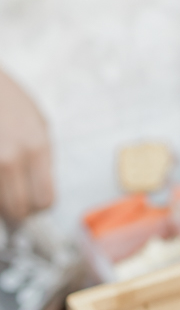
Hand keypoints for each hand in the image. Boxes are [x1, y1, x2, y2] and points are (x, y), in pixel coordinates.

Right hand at [0, 70, 53, 224]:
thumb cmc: (7, 98)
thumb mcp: (38, 121)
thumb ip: (43, 157)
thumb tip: (40, 192)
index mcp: (36, 147)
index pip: (45, 199)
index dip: (38, 206)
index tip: (33, 203)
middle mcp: (10, 158)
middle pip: (18, 210)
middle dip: (16, 211)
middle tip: (13, 201)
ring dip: (0, 203)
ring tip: (3, 181)